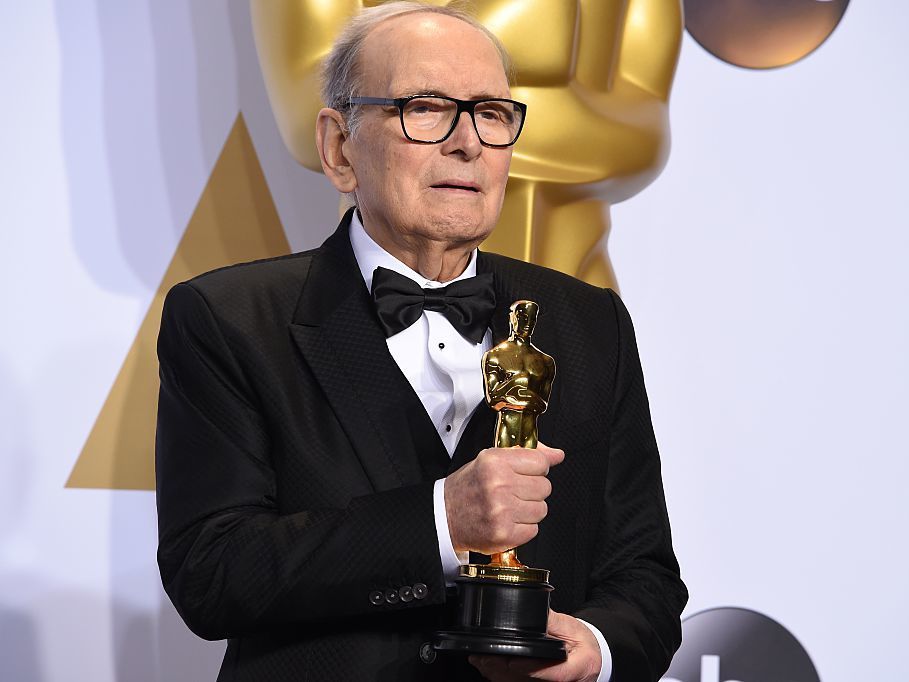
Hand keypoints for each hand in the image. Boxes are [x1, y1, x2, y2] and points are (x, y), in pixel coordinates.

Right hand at [444, 444, 563, 553]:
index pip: (540, 462)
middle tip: (513, 492)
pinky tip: (507, 521)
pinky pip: (534, 529)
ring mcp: (502, 511)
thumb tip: (557, 455)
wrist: (444, 517)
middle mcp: (499, 484)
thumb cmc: (468, 488)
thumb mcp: (490, 460)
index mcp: (495, 461)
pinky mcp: (505, 533)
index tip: (525, 473)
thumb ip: (525, 455)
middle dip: (532, 490)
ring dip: (529, 510)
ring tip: (509, 507)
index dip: (535, 469)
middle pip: (544, 487)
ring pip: (542, 509)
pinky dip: (523, 527)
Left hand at [469, 610, 601, 681]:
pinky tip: (488, 667)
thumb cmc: (583, 643)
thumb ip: (550, 621)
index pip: (556, 674)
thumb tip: (528, 609)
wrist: (592, 659)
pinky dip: (500, 678)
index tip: (512, 661)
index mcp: (580, 667)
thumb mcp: (571, 627)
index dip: (532, 669)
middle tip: (483, 657)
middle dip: (504, 670)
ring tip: (480, 660)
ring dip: (498, 675)